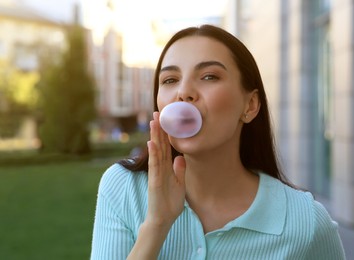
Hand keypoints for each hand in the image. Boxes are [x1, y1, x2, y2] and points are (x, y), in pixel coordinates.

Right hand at [146, 112, 185, 228]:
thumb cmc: (170, 202)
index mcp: (166, 167)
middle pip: (159, 145)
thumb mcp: (180, 183)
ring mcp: (156, 174)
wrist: (164, 219)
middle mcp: (159, 168)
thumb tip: (180, 157)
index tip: (165, 119)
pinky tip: (152, 142)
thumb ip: (179, 170)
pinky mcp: (155, 181)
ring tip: (154, 122)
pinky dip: (153, 154)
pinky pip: (155, 165)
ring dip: (154, 136)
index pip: (165, 147)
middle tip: (157, 113)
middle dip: (158, 129)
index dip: (165, 133)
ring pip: (155, 152)